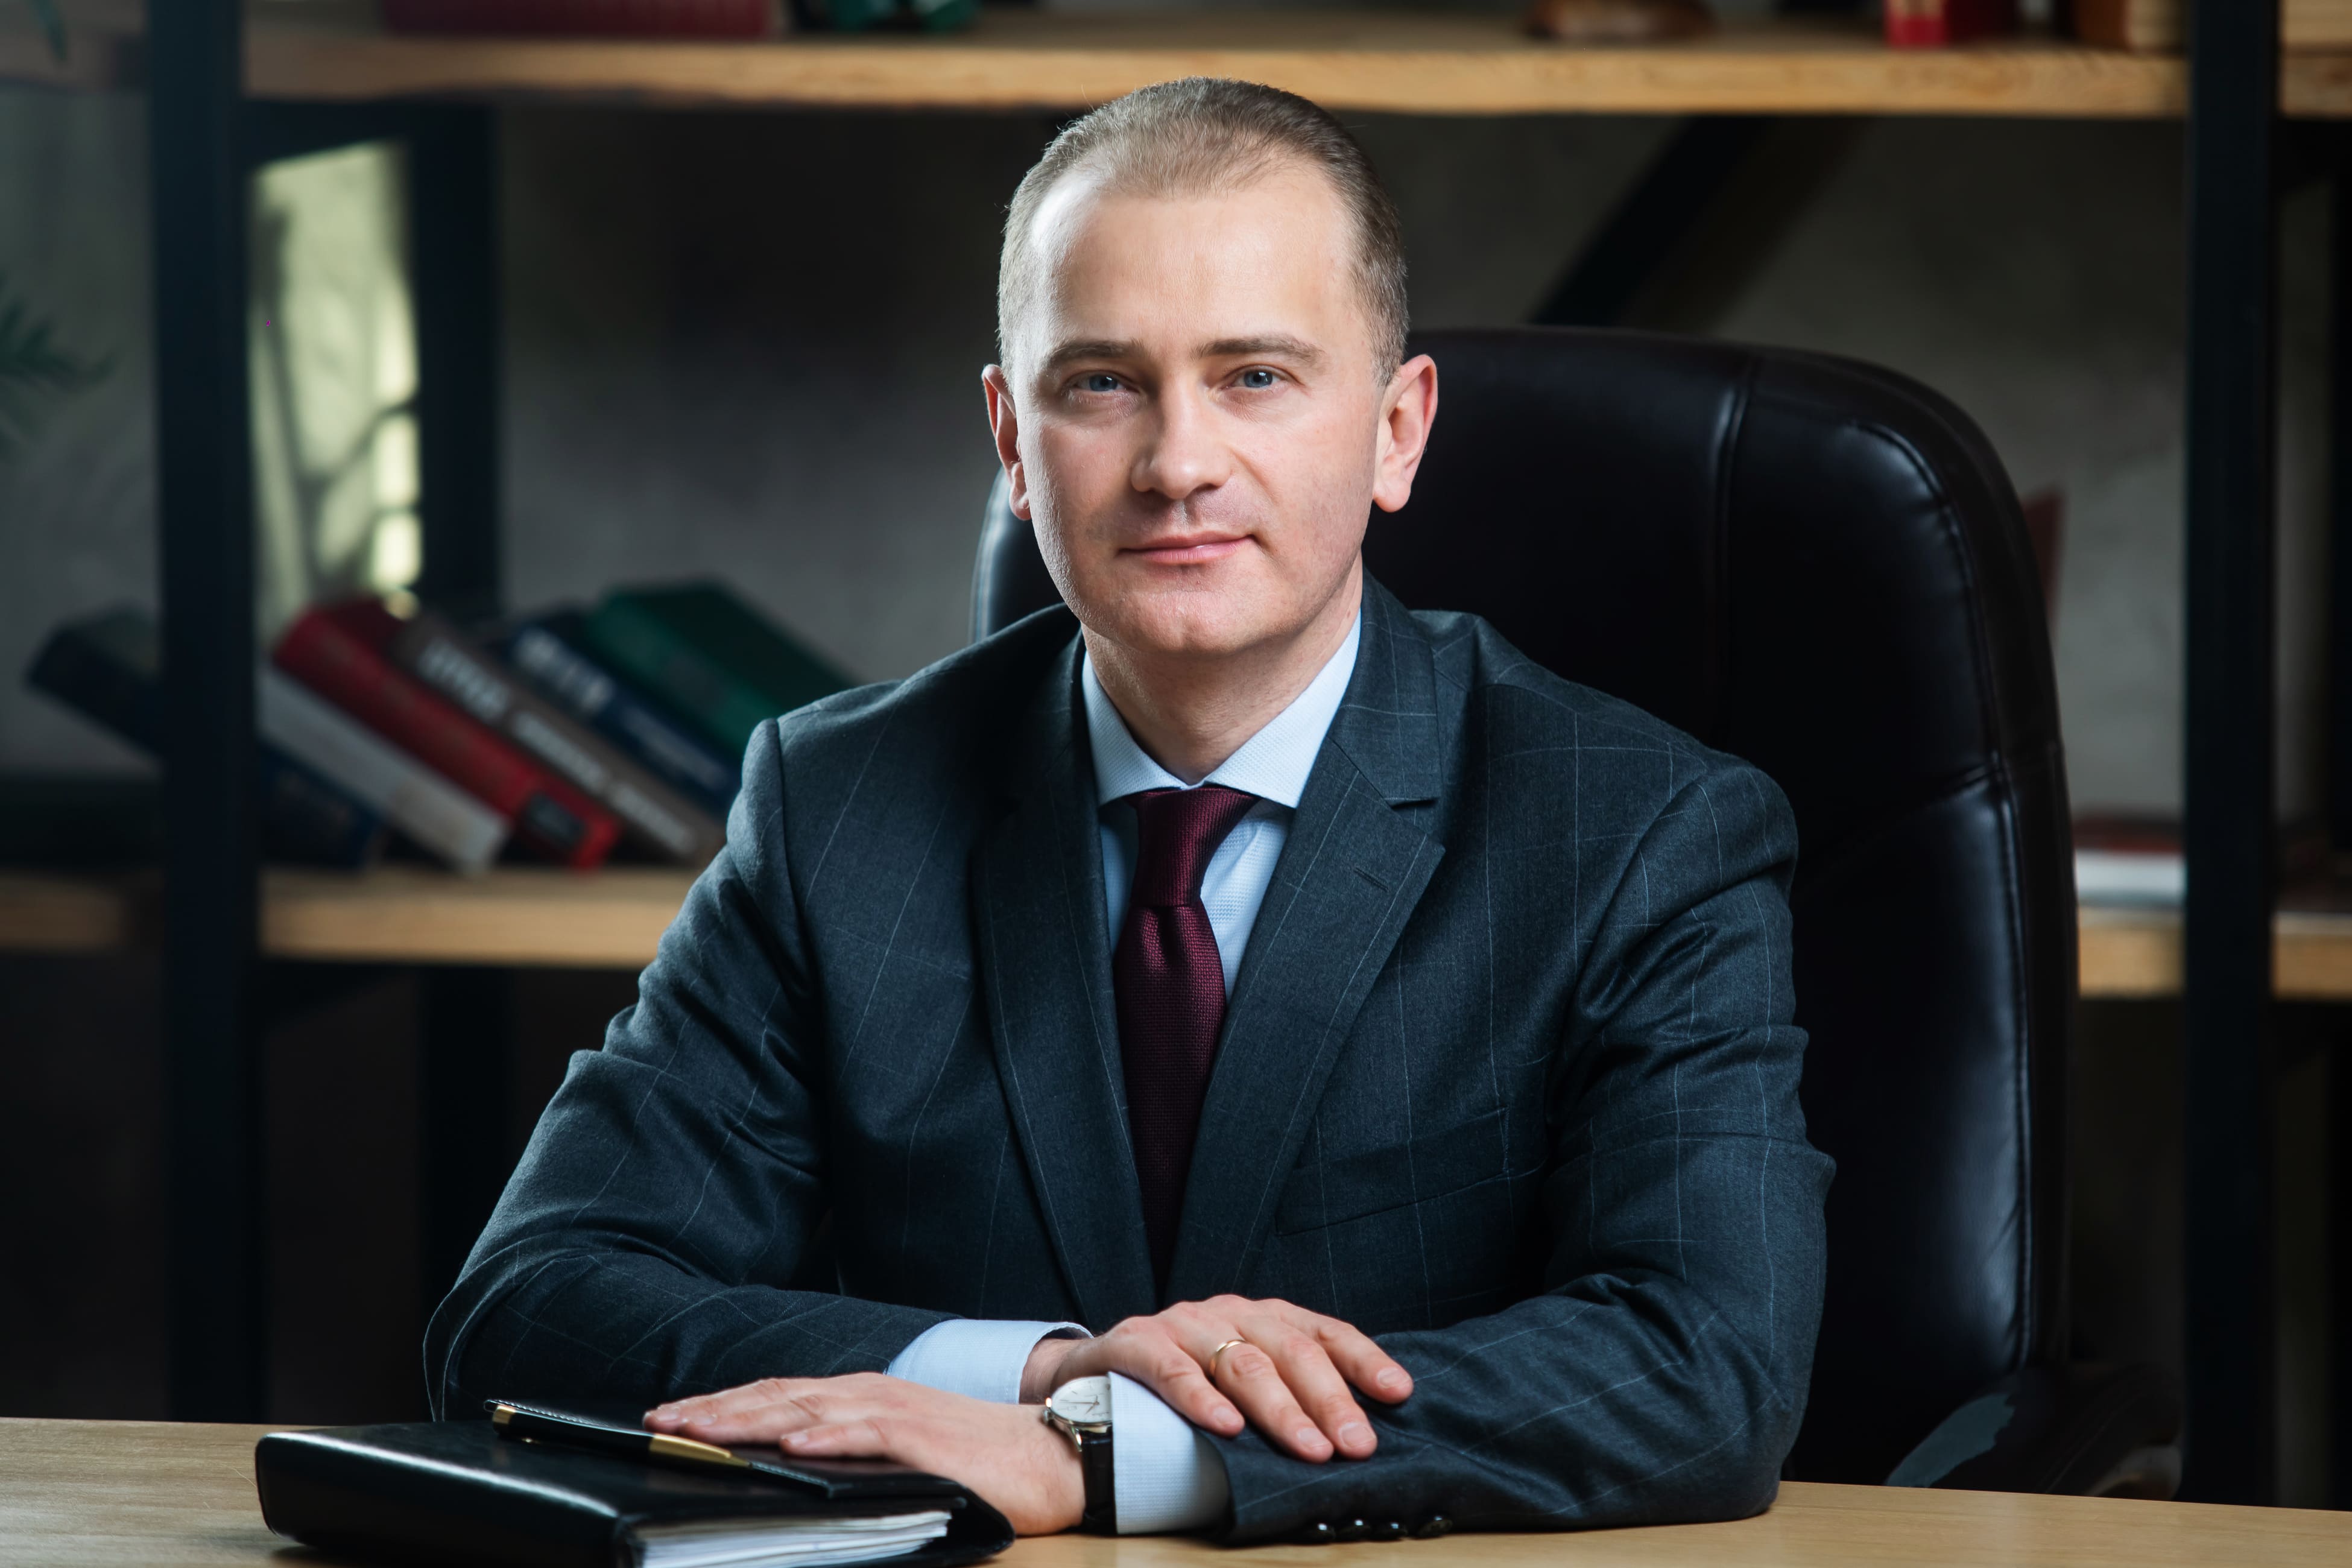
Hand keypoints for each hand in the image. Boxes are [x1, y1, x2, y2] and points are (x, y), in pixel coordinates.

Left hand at [644, 1374, 1083, 1534]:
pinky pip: (869, 1436)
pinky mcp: (925, 1440)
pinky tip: (794, 1447)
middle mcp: (872, 1394)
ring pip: (810, 1412)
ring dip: (752, 1421)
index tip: (672, 1418)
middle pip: (781, 1397)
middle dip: (717, 1411)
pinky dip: (828, 1439)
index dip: (724, 1404)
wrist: (1053, 1454)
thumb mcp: (900, 1449)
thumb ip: (850, 1450)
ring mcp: (898, 1413)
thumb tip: (788, 1469)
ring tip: (704, 1431)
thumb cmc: (978, 1459)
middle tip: (664, 1424)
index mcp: (864, 1396)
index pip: (779, 1395)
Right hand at [1022, 1295, 1410, 1462]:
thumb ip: (1287, 1394)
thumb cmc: (1182, 1382)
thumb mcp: (1240, 1379)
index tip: (1398, 1392)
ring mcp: (1182, 1324)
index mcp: (1262, 1318)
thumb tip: (1354, 1434)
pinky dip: (1201, 1398)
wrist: (1089, 1375)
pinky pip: (1172, 1369)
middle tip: (1356, 1443)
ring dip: (1280, 1409)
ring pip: (1241, 1362)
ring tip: (1308, 1447)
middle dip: (1329, 1400)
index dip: (1363, 1360)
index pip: (1323, 1331)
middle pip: (1289, 1351)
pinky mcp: (1135, 1342)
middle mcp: (1228, 1312)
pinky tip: (1226, 1427)